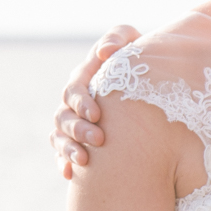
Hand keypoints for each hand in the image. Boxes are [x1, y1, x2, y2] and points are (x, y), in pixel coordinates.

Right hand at [52, 25, 140, 178]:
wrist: (151, 86)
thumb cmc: (141, 60)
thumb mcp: (133, 42)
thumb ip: (118, 37)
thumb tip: (103, 52)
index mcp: (84, 77)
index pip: (73, 90)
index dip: (81, 102)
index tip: (96, 115)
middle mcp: (74, 101)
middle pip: (64, 115)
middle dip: (78, 129)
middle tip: (98, 139)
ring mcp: (73, 122)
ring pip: (59, 136)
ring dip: (68, 148)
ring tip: (84, 161)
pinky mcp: (77, 141)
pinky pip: (61, 154)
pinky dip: (63, 162)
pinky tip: (70, 173)